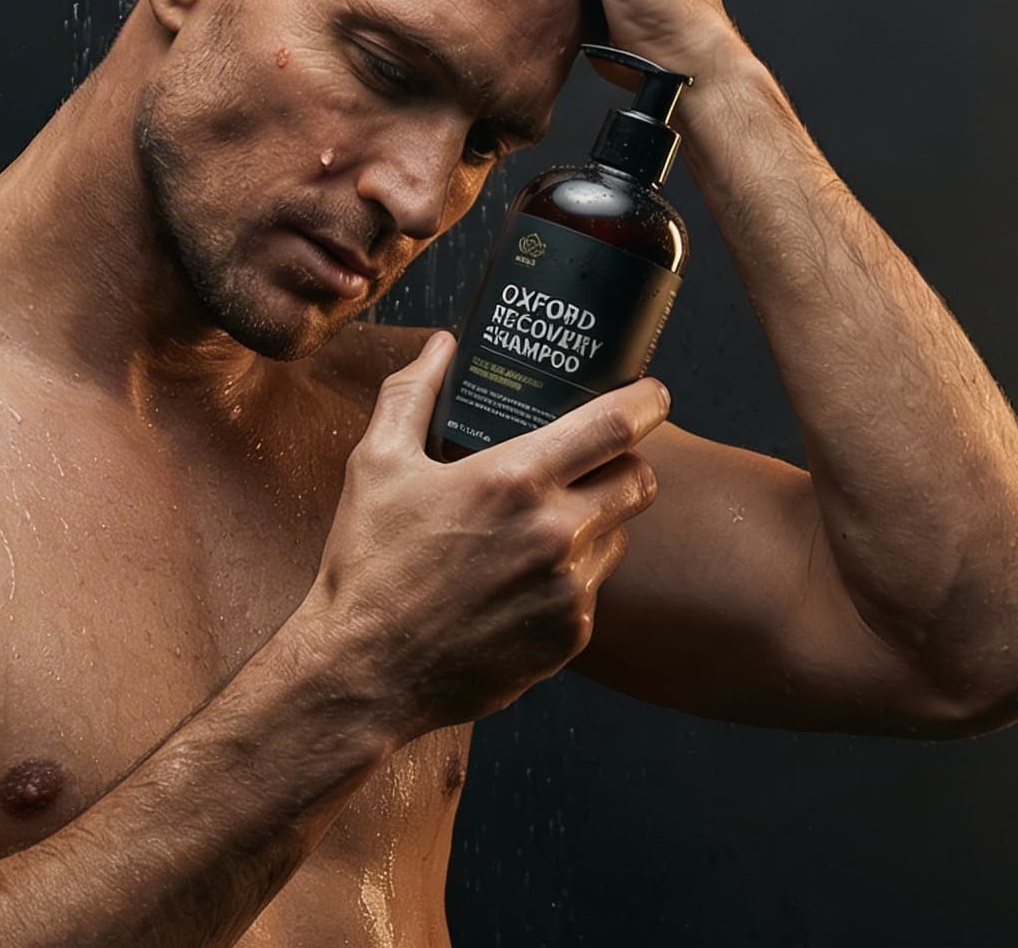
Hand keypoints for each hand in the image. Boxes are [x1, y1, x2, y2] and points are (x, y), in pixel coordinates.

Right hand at [299, 331, 665, 739]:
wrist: (365, 671)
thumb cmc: (369, 565)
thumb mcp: (376, 466)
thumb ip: (412, 394)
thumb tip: (443, 346)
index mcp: (514, 479)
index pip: (616, 425)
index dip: (647, 401)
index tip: (652, 395)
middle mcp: (555, 532)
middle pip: (639, 481)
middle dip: (626, 464)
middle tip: (596, 463)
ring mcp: (568, 589)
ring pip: (618, 536)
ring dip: (597, 522)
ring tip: (546, 525)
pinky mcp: (570, 637)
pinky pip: (592, 590)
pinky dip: (571, 577)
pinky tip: (523, 580)